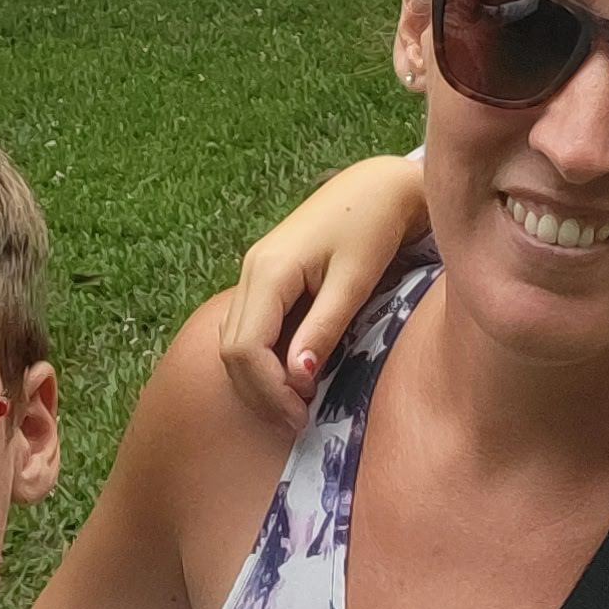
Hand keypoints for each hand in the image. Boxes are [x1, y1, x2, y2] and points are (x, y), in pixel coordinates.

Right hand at [216, 153, 429, 423]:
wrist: (377, 186)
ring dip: (258, 381)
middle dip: (259, 393)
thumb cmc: (373, 228)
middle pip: (231, 350)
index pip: (245, 347)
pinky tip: (290, 379)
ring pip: (234, 342)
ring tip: (295, 409)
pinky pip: (249, 329)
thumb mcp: (354, 281)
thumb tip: (298, 377)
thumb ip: (325, 327)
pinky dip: (262, 361)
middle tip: (297, 422)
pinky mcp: (266, 279)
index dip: (268, 389)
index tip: (302, 414)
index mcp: (269, 270)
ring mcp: (254, 274)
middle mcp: (251, 271)